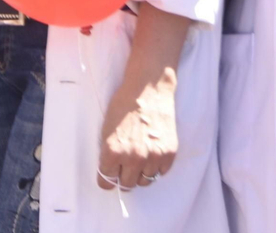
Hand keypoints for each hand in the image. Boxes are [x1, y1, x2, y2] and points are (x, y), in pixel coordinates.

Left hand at [97, 70, 178, 190]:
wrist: (148, 91)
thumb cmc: (123, 106)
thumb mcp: (106, 129)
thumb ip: (108, 153)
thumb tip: (110, 171)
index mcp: (113, 151)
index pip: (106, 181)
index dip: (106, 177)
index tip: (108, 174)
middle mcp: (133, 158)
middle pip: (127, 185)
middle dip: (123, 177)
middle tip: (124, 167)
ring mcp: (153, 157)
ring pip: (145, 181)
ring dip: (140, 173)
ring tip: (139, 158)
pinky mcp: (169, 154)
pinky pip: (160, 173)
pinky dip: (155, 167)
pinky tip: (151, 153)